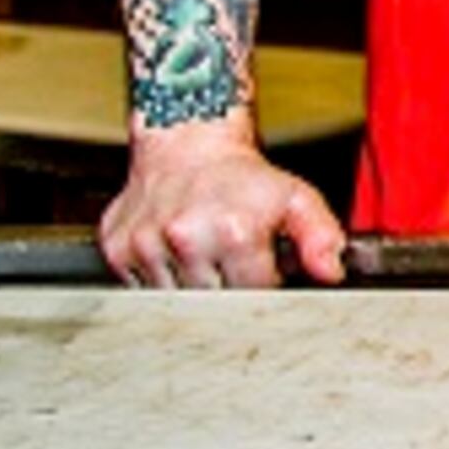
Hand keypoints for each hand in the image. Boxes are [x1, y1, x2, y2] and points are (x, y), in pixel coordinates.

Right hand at [101, 118, 346, 287]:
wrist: (185, 142)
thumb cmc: (240, 175)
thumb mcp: (295, 196)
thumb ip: (320, 235)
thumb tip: (330, 271)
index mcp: (232, 231)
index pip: (256, 295)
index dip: (265, 287)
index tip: (264, 272)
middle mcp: (186, 239)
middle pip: (216, 306)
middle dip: (230, 292)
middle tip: (233, 263)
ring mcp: (147, 246)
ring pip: (177, 303)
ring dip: (194, 289)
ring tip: (206, 256)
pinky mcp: (117, 250)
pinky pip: (143, 290)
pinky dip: (162, 281)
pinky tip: (177, 256)